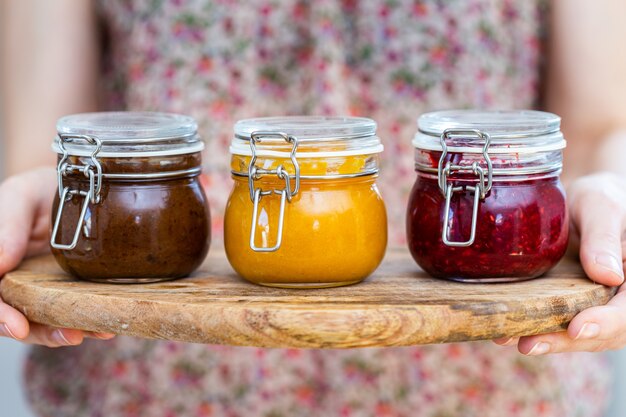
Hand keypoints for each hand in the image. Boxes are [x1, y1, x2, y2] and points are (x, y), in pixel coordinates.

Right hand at [0, 167, 113, 346]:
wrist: (78, 184)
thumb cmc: (42, 187)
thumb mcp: (22, 194)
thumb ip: (7, 223)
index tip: (18, 326)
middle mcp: (10, 280)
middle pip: (13, 317)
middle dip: (39, 332)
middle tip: (70, 336)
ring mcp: (39, 287)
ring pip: (43, 321)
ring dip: (65, 331)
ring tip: (94, 331)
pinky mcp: (66, 290)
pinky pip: (71, 311)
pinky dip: (86, 321)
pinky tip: (107, 325)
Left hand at [495, 172, 625, 353]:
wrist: (579, 201)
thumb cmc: (597, 198)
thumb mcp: (600, 206)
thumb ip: (604, 236)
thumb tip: (607, 275)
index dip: (607, 322)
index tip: (577, 327)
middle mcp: (623, 296)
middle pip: (606, 331)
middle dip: (568, 341)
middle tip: (530, 343)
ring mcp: (600, 304)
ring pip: (583, 334)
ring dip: (549, 341)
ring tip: (512, 341)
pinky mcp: (575, 305)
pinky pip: (563, 323)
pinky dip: (539, 331)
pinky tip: (509, 332)